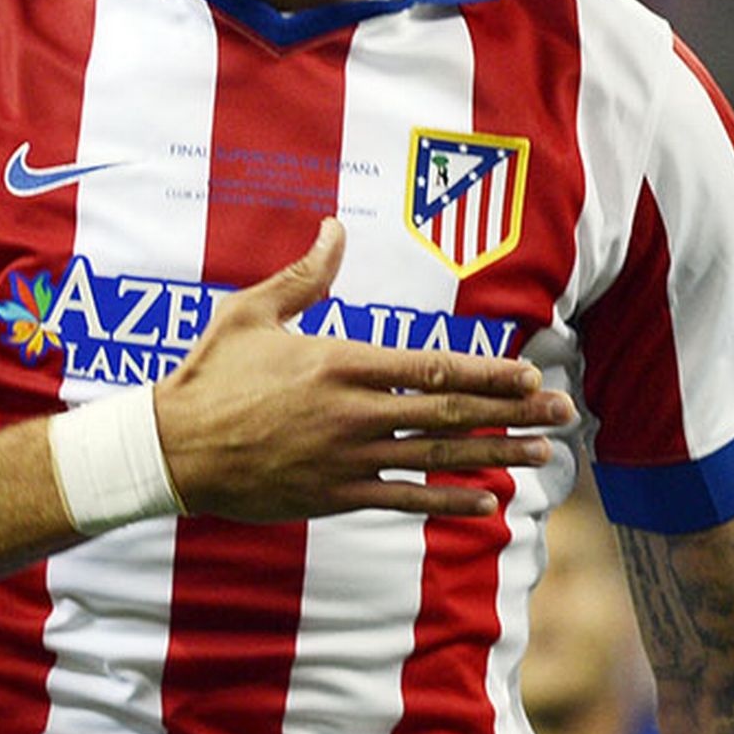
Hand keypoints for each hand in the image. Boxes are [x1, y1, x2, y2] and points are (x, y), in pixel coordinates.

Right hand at [154, 218, 573, 520]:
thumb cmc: (210, 374)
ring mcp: (346, 459)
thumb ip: (305, 275)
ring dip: (495, 456)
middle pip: (449, 414)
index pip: (431, 369)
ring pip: (436, 459)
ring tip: (542, 457)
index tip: (531, 374)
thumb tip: (335, 230)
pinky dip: (448, 502)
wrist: (170, 449)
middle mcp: (353, 413)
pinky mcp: (333, 496)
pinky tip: (487, 503)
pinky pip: (403, 500)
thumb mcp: (253, 312)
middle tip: (562, 415)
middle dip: (512, 413)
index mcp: (340, 363)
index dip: (487, 373)